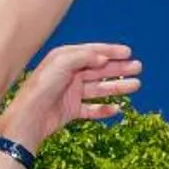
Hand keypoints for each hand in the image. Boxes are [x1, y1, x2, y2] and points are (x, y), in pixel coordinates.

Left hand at [0, 43, 141, 149]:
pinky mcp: (71, 110)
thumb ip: (84, 57)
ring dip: (118, 87)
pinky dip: (104, 109)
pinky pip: (92, 109)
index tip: (128, 52)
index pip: (92, 52)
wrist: (30, 117)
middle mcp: (68, 74)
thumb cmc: (42, 87)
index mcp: (64, 59)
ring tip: (136, 85)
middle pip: (99, 70)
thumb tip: (103, 58)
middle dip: (119, 69)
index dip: (111, 51)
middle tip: (138, 68)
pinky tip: (117, 109)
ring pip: (100, 89)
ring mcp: (70, 93)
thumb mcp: (62, 63)